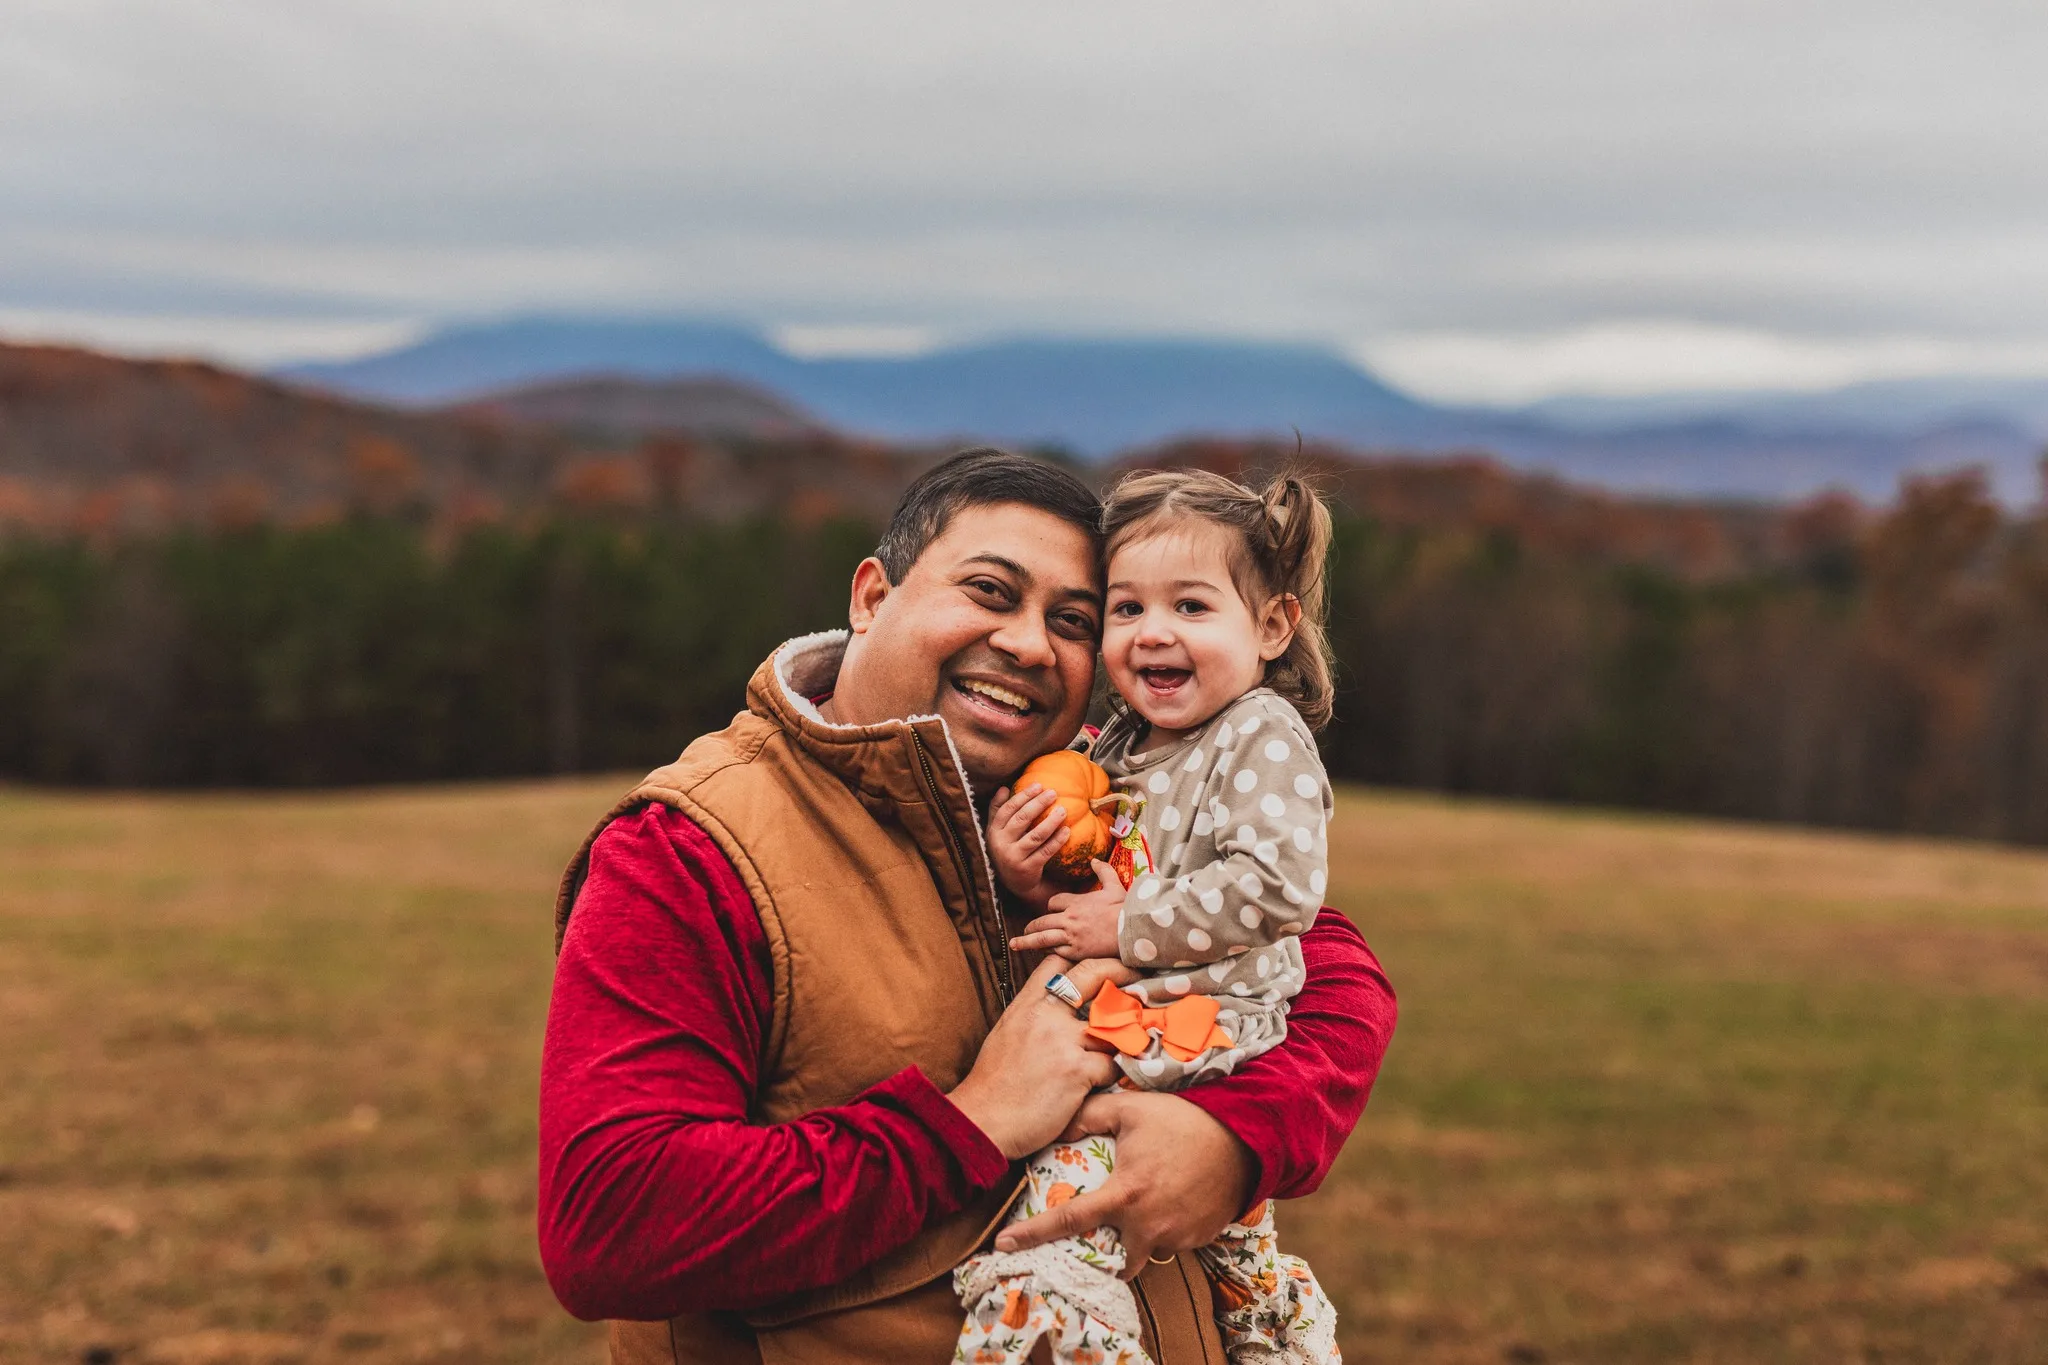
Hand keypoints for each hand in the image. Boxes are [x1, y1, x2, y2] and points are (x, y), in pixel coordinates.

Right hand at [945, 954, 1136, 1158]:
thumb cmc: (995, 1085)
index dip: (1084, 957)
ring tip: (1130, 1043)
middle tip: (1141, 975)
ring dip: (1123, 1036)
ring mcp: (1062, 1040)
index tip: (1104, 962)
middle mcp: (1046, 1014)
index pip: (1059, 962)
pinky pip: (1112, 1064)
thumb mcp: (1008, 1034)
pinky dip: (1112, 1075)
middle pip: (1093, 973)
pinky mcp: (1076, 1070)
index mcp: (1027, 1004)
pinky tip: (1103, 1083)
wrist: (982, 1121)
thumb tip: (1063, 1010)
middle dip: (1122, 970)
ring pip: (1112, 1023)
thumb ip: (1036, 1016)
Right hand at [988, 783, 1070, 904]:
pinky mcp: (1027, 869)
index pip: (1007, 810)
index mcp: (993, 832)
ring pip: (1035, 836)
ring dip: (1050, 821)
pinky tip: (1066, 830)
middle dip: (1038, 804)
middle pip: (1021, 820)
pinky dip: (1057, 840)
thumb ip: (997, 811)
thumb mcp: (998, 832)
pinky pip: (1045, 852)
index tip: (1038, 785)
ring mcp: (1013, 858)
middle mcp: (1001, 844)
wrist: (1015, 883)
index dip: (1022, 796)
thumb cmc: (1008, 849)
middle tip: (1053, 793)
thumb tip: (1002, 787)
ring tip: (1063, 810)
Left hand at [993, 1090, 1255, 1278]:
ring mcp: (1175, 1237)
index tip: (1003, 1246)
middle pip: (1113, 1256)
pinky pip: (1172, 1243)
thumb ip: (1091, 1115)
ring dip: (1138, 1237)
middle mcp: (1148, 1225)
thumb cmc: (1184, 1119)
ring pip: (1146, 1250)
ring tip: (1142, 1209)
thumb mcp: (1132, 1108)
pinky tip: (1169, 1202)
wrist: (1246, 1136)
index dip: (1032, 1235)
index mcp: (1125, 1195)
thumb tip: (1058, 1122)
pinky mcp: (1198, 1239)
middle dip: (1104, 1250)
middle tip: (1102, 1230)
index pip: (1069, 1221)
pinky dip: (1164, 1230)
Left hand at [1010, 860, 1124, 957]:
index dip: (1050, 907)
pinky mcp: (1076, 951)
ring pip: (1042, 938)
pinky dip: (1047, 952)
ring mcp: (1071, 936)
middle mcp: (1069, 918)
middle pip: (1042, 921)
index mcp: (1076, 902)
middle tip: (1025, 930)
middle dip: (1031, 926)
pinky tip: (1041, 954)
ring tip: (1016, 944)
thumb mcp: (1115, 886)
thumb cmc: (1124, 908)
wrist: (1132, 930)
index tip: (1051, 912)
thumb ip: (1103, 871)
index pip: (1053, 903)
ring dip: (1027, 941)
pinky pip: (1055, 951)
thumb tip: (1094, 860)